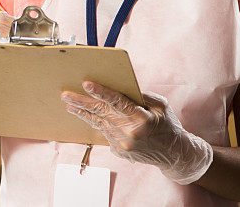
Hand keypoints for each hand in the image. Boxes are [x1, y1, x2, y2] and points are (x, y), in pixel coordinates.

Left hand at [61, 82, 212, 184]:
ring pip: (98, 123)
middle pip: (101, 113)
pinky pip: (104, 133)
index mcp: (142, 119)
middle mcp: (130, 133)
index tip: (86, 84)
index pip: (117, 102)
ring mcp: (123, 144)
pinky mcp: (119, 151)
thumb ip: (140, 95)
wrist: (174, 154)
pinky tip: (84, 115)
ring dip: (82, 112)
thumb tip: (119, 86)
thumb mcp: (160, 106)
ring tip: (69, 104)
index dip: (101, 92)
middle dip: (81, 102)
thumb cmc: (167, 125)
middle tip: (65, 94)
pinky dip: (95, 123)